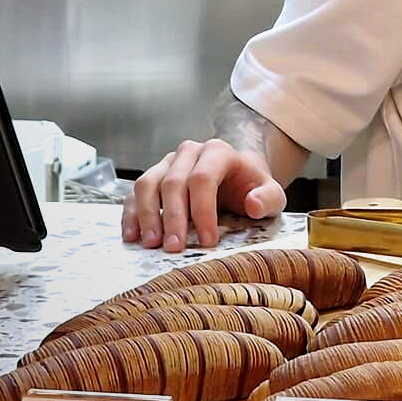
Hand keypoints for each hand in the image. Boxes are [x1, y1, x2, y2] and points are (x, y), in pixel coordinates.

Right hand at [120, 139, 286, 252]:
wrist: (236, 177)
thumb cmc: (251, 187)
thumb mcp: (270, 193)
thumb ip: (268, 198)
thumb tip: (254, 204)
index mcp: (219, 152)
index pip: (204, 178)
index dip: (203, 211)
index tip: (208, 241)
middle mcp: (189, 152)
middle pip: (173, 183)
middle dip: (173, 218)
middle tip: (174, 248)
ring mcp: (167, 162)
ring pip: (148, 185)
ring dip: (146, 215)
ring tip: (151, 244)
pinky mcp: (153, 176)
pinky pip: (134, 193)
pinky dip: (131, 214)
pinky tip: (132, 236)